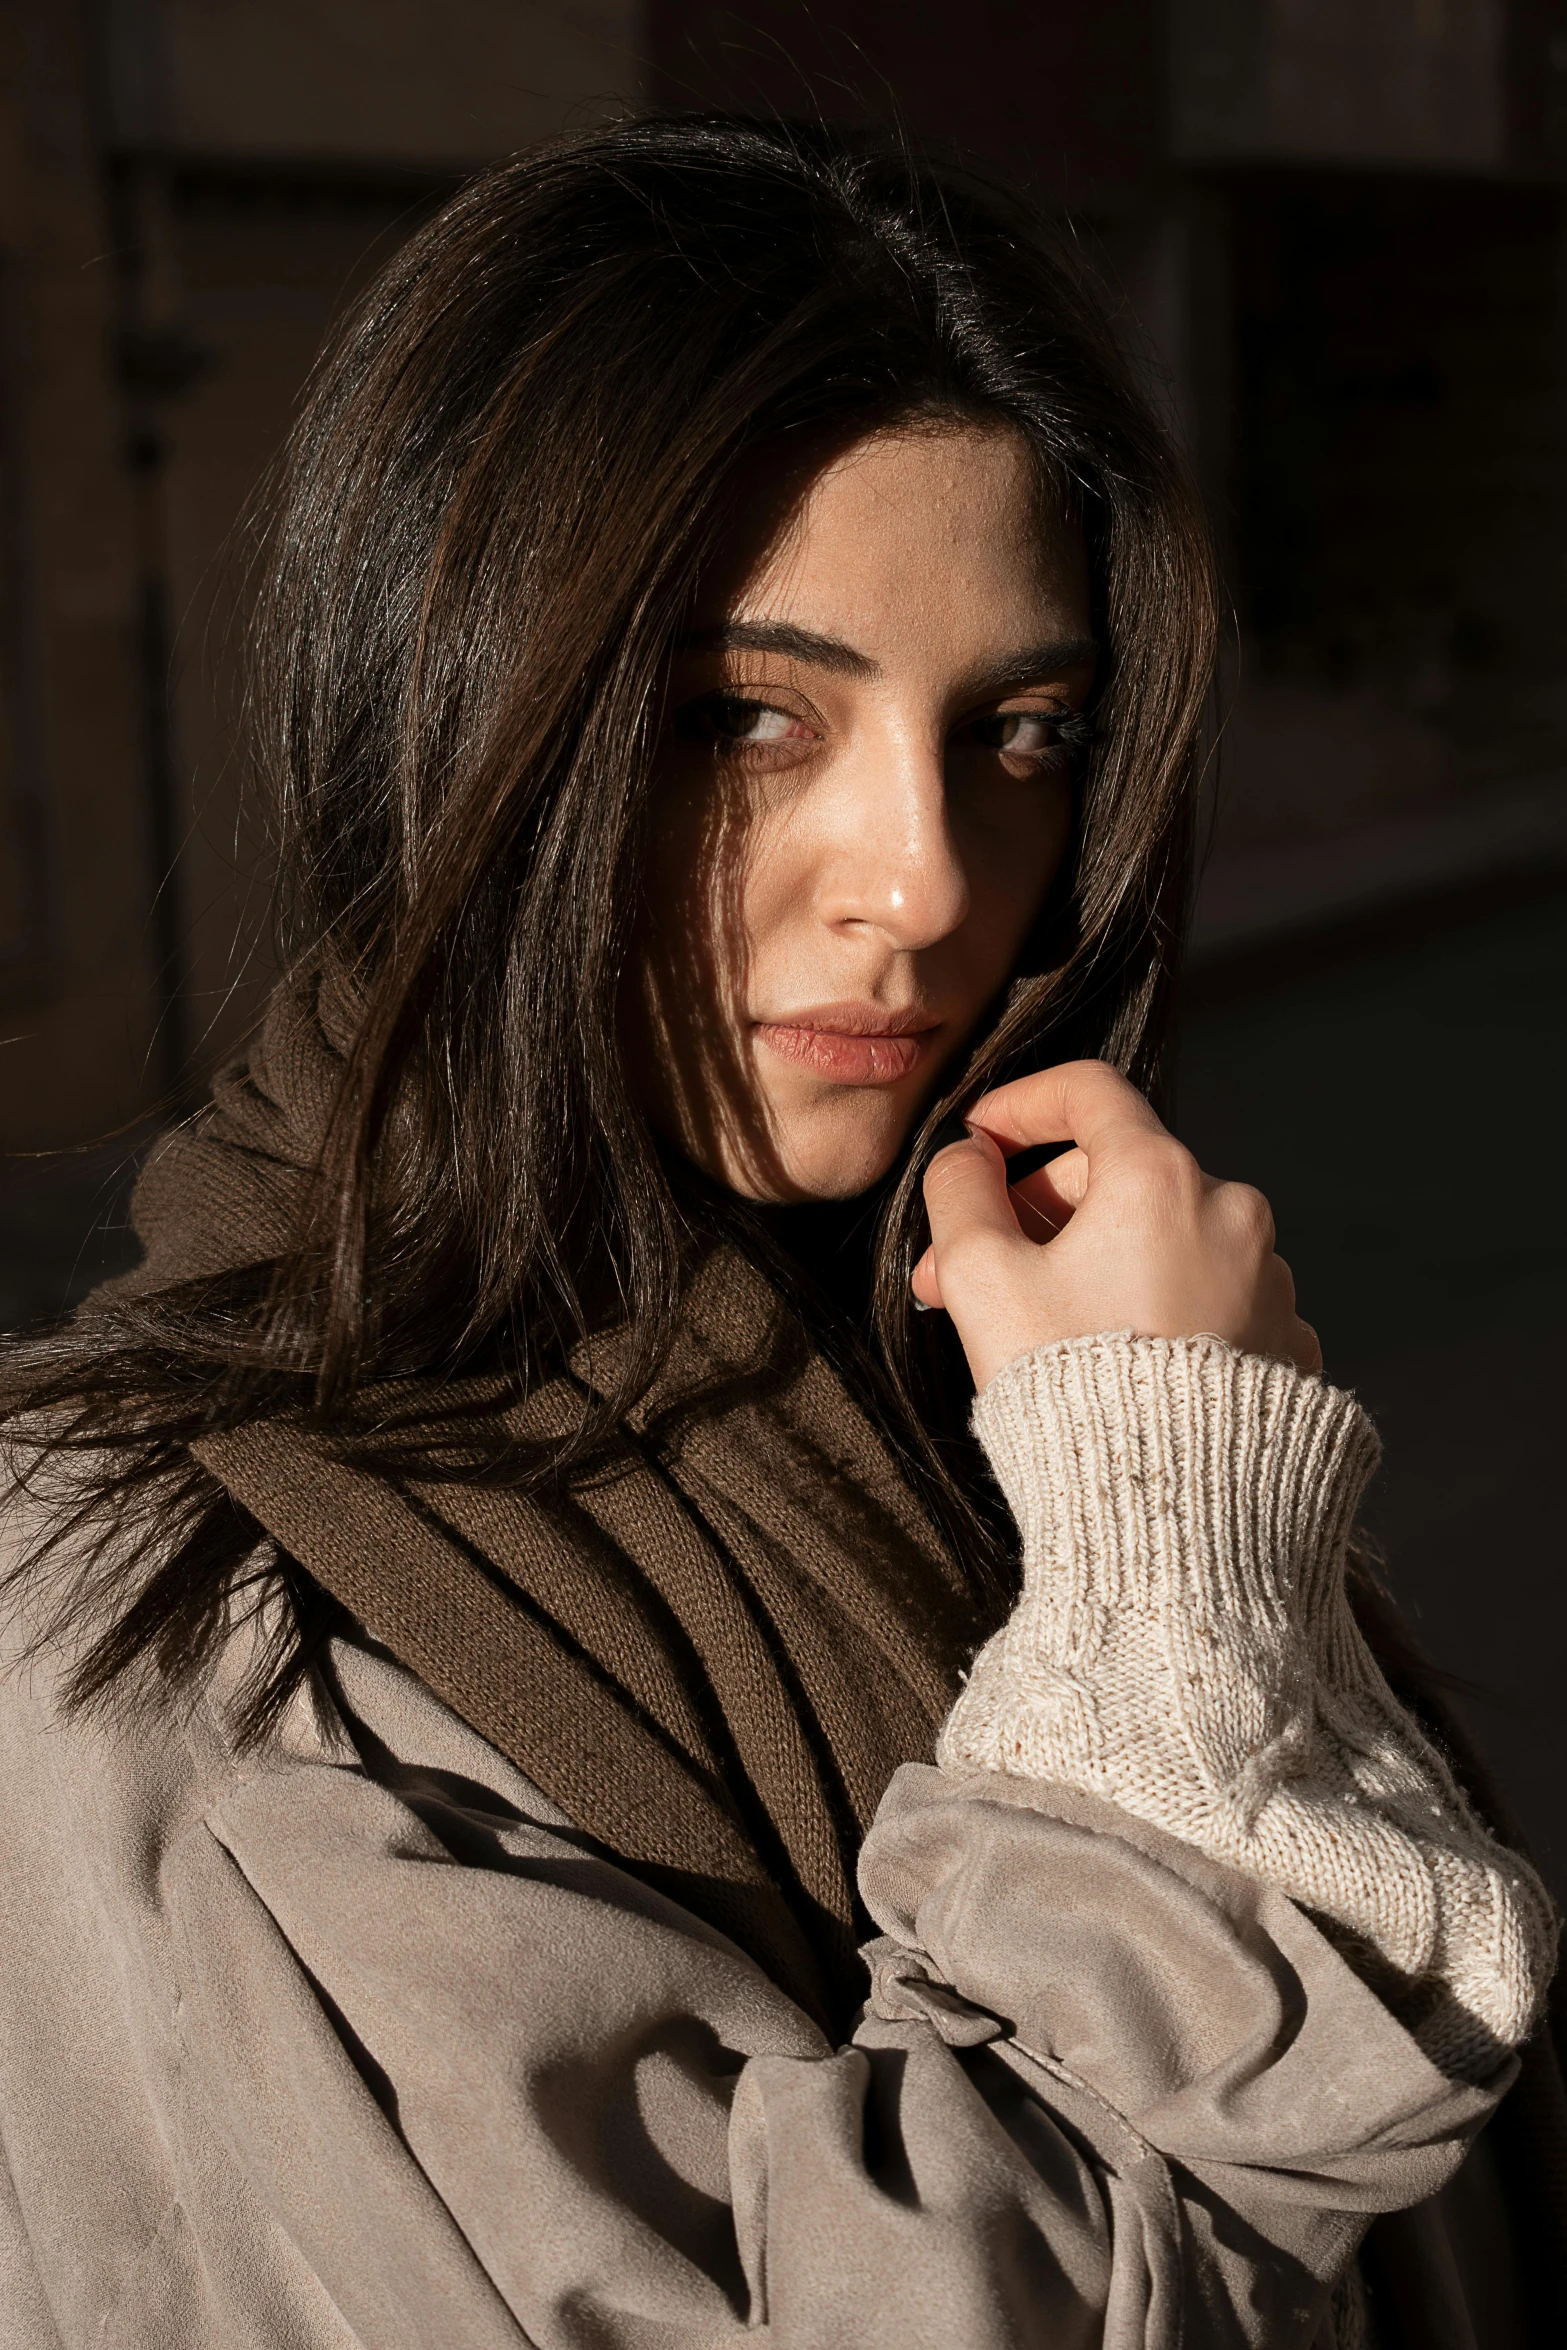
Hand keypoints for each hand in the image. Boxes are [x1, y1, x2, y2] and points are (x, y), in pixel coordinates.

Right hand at [912, 1059, 1319, 1390]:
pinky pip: (1207, 1299)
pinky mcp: (1287, 1343)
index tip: (980, 1141)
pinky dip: (1155, 1309)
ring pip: (1164, 1241)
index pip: (1088, 1094)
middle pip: (1120, 1174)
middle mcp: (1232, 1214)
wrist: (1169, 1517)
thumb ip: (959, 1194)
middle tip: (967, 1277)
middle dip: (1037, 1215)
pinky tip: (1110, 1361)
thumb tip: (966, 1157)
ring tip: (1037, 1334)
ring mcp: (1270, 1281)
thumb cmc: (1069, 1391)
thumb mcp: (980, 1281)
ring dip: (1094, 1265)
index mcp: (1161, 1179)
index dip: (1020, 1106)